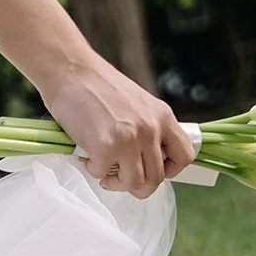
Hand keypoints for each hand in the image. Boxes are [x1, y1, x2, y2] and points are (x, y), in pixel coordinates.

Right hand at [38, 51, 195, 196]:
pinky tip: (86, 153)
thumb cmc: (98, 86)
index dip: (169, 171)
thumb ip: (148, 128)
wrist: (71, 70)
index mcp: (162, 116)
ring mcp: (129, 140)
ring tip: (103, 167)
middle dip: (137, 185)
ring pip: (134, 184)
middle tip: (120, 176)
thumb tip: (148, 159)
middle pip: (157, 178)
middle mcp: (150, 129)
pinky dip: (92, 168)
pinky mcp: (105, 147)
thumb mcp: (137, 104)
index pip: (185, 156)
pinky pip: (102, 174)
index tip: (152, 169)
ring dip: (115, 182)